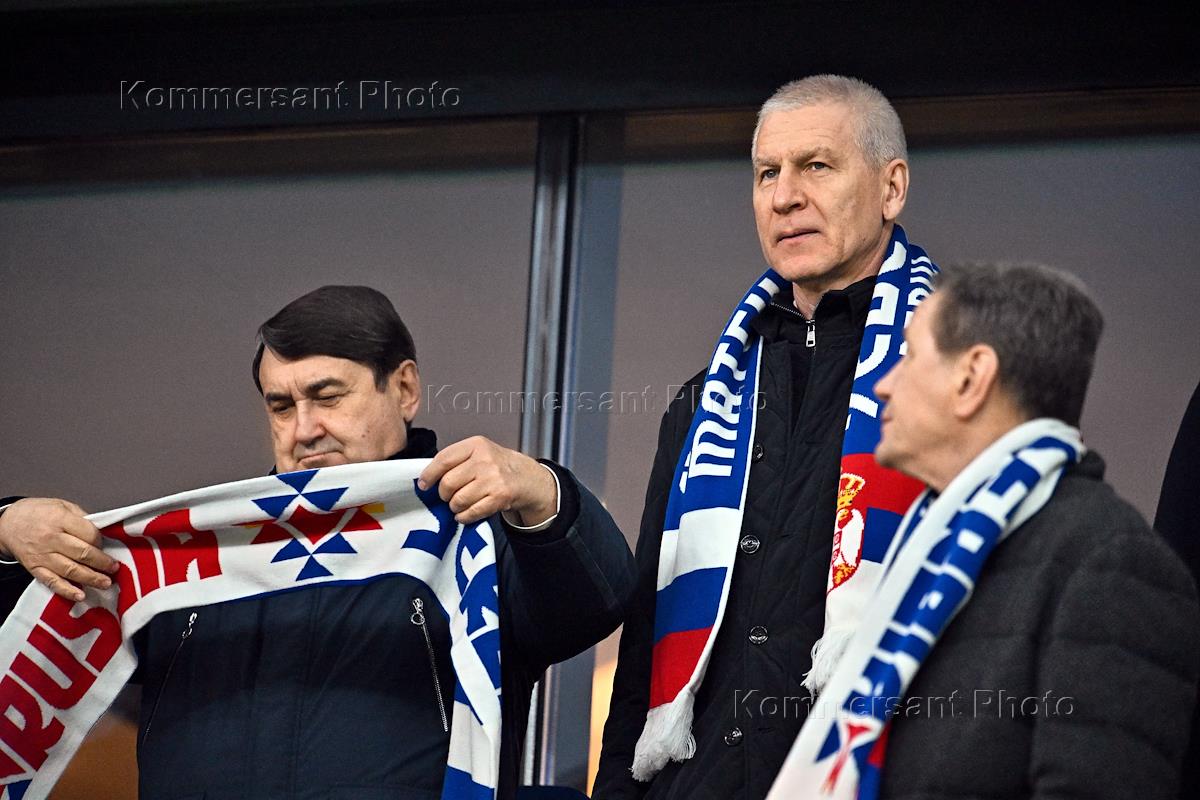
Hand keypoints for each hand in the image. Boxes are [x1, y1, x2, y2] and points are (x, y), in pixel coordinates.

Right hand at [0, 498, 117, 601]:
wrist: (6, 524)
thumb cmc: (36, 513)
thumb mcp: (61, 505)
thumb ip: (81, 518)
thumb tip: (101, 532)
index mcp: (60, 519)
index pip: (89, 534)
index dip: (101, 541)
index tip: (107, 546)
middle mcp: (51, 539)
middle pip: (82, 554)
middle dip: (102, 563)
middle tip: (114, 569)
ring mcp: (42, 555)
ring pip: (70, 570)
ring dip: (91, 578)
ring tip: (105, 583)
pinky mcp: (35, 568)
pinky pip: (52, 581)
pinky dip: (67, 590)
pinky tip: (80, 595)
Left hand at [417, 436, 557, 525]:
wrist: (526, 478)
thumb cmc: (497, 465)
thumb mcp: (478, 452)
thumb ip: (455, 460)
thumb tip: (427, 477)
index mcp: (476, 445)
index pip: (443, 459)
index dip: (429, 474)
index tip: (424, 484)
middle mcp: (485, 460)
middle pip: (448, 483)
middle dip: (444, 494)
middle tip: (448, 495)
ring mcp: (494, 479)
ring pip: (458, 500)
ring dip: (454, 506)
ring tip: (460, 503)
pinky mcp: (500, 497)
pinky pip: (471, 512)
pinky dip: (464, 516)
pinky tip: (466, 512)